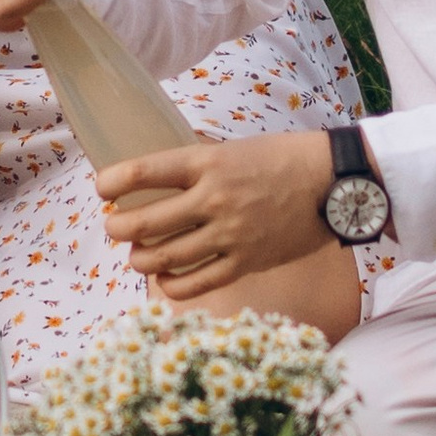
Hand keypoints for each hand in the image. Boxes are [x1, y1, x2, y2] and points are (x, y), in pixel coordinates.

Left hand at [94, 129, 339, 299]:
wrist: (333, 182)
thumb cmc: (283, 159)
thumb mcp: (232, 150)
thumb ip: (196, 167)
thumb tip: (157, 183)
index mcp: (207, 162)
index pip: (144, 172)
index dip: (112, 183)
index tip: (102, 189)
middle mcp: (214, 199)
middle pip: (144, 223)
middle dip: (118, 228)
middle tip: (115, 227)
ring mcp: (230, 234)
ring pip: (164, 257)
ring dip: (140, 259)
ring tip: (137, 255)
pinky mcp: (246, 262)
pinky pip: (196, 283)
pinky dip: (171, 285)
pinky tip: (164, 280)